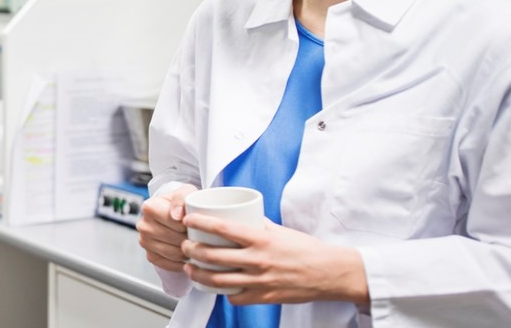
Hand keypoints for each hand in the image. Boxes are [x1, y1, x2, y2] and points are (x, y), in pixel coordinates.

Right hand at [137, 183, 197, 271]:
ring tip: (195, 244)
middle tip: (199, 235)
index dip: (191, 225)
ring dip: (188, 252)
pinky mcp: (150, 255)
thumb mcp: (185, 191)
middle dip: (191, 239)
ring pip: (173, 254)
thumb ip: (182, 197)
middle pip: (175, 239)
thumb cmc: (181, 203)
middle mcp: (143, 225)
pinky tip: (188, 256)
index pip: (175, 223)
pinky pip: (168, 265)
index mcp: (149, 207)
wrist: (174, 213)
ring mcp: (145, 241)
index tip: (195, 223)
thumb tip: (176, 215)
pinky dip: (181, 263)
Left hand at [181, 214, 368, 305]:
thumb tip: (236, 215)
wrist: (329, 273)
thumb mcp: (278, 230)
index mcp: (260, 239)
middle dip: (191, 251)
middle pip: (213, 256)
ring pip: (218, 279)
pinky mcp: (264, 296)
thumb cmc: (306, 249)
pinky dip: (223, 292)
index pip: (222, 228)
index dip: (200, 223)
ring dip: (198, 273)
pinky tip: (217, 286)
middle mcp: (257, 260)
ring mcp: (260, 280)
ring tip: (190, 267)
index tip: (187, 220)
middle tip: (185, 246)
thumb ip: (256, 224)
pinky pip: (235, 297)